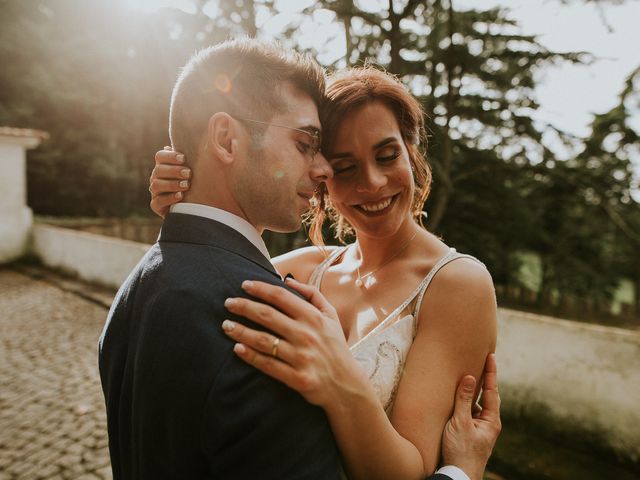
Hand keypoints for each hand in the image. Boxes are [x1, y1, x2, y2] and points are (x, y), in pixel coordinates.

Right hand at [149, 147, 191, 217]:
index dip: (170, 156)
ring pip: (157, 185)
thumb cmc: (193, 184)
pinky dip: (169, 198)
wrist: (191, 206)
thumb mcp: (192, 171)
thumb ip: (190, 159)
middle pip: (158, 170)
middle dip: (174, 171)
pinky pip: (158, 201)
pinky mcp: (156, 205)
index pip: (160, 156)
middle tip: (189, 173)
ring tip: (186, 185)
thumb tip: (189, 145)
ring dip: (172, 184)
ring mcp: (155, 191)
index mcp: (163, 166)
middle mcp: (156, 177)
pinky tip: (180, 196)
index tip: (184, 158)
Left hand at [222, 278, 364, 407]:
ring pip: (263, 340)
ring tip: (226, 325)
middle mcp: (307, 334)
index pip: (281, 296)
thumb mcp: (331, 316)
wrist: (347, 385)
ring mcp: (301, 357)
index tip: (243, 285)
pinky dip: (250, 356)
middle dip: (244, 307)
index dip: (260, 288)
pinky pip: (268, 365)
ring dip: (241, 331)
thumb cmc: (335, 346)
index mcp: (314, 317)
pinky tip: (237, 349)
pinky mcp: (297, 378)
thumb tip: (287, 280)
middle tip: (228, 303)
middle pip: (267, 315)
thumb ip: (312, 294)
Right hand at [441, 353, 500, 479]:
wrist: (458, 475)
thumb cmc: (461, 451)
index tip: (491, 355)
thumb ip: (464, 399)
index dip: (491, 372)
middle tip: (480, 362)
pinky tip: (455, 400)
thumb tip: (469, 377)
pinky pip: (468, 414)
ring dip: (470, 393)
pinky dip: (464, 404)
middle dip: (483, 380)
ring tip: (464, 378)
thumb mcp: (460, 422)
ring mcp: (479, 430)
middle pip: (487, 396)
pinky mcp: (470, 434)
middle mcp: (488, 424)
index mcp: (492, 420)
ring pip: (476, 405)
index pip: (492, 390)